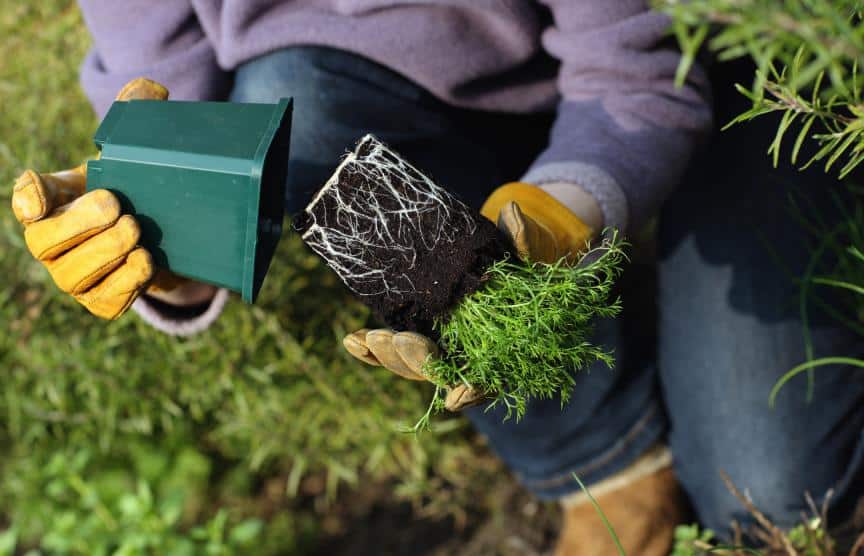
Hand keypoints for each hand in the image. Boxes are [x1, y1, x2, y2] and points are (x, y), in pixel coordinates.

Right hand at [11, 77, 209, 318]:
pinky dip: (127, 283)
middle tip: (120, 209)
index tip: (40, 196)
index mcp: (54, 203)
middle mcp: (53, 245)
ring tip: (136, 232)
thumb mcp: (132, 157)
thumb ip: (135, 117)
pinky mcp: (102, 303)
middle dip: (83, 226)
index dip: (28, 197)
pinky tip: (146, 262)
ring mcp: (75, 278)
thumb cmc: (135, 192)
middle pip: (47, 243)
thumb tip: (150, 88)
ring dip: (107, 253)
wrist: (165, 240)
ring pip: (76, 276)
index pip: (27, 199)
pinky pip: (107, 301)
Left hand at [343, 182, 597, 410]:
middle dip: (413, 361)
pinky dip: (371, 349)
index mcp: (504, 350)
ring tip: (366, 337)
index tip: (454, 395)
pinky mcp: (419, 334)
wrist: (505, 257)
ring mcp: (440, 346)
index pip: (488, 384)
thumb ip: (524, 238)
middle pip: (438, 374)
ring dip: (387, 356)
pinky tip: (352, 340)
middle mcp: (469, 356)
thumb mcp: (530, 247)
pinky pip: (393, 349)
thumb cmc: (525, 257)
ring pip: (410, 365)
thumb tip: (513, 211)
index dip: (471, 392)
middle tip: (395, 339)